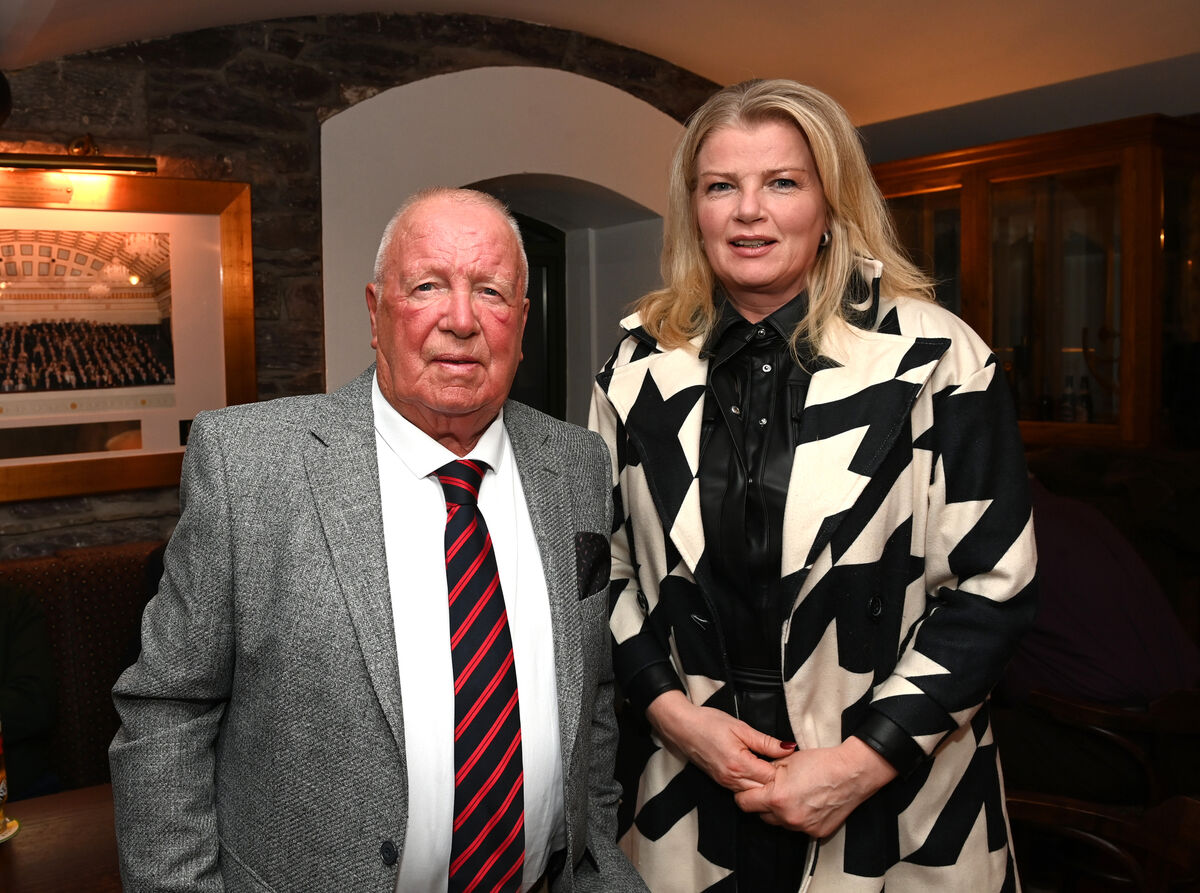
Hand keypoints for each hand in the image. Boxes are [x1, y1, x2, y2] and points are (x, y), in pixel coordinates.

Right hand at [645, 690, 794, 791]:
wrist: (682, 727)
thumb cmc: (709, 723)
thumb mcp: (741, 727)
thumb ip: (766, 741)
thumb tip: (789, 748)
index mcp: (739, 764)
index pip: (771, 778)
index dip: (784, 770)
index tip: (792, 761)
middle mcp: (732, 779)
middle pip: (763, 791)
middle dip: (777, 782)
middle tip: (787, 768)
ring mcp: (725, 783)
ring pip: (753, 793)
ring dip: (765, 784)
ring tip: (774, 769)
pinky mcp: (721, 782)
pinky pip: (742, 790)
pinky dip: (753, 784)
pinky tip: (758, 772)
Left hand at [733, 736, 897, 836]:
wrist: (851, 773)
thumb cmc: (822, 763)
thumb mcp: (786, 760)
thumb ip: (765, 772)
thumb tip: (754, 777)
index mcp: (776, 798)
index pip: (744, 803)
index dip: (743, 794)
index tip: (747, 789)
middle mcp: (788, 817)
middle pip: (760, 815)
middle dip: (762, 803)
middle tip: (772, 789)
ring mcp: (803, 828)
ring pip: (779, 823)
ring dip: (780, 812)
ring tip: (792, 794)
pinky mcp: (816, 833)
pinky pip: (798, 827)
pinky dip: (798, 817)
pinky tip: (807, 802)